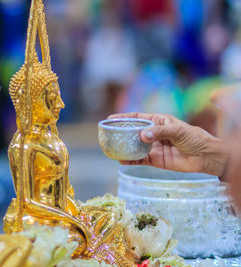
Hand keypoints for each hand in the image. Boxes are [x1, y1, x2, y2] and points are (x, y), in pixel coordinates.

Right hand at [108, 113, 227, 175]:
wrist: (205, 156)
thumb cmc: (194, 138)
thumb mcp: (178, 131)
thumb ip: (159, 132)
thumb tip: (142, 136)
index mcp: (157, 121)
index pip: (137, 118)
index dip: (123, 118)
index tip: (110, 119)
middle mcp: (153, 133)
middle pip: (132, 132)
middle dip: (120, 133)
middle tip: (107, 135)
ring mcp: (152, 147)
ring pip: (134, 147)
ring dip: (123, 148)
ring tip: (112, 149)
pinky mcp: (154, 160)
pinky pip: (139, 160)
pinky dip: (130, 160)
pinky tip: (122, 160)